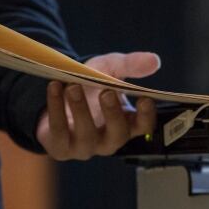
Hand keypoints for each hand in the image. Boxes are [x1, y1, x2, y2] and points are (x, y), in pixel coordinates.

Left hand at [36, 52, 159, 159]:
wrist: (57, 97)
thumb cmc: (91, 86)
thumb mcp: (110, 69)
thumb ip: (130, 65)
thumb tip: (154, 61)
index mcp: (127, 123)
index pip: (144, 126)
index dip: (146, 115)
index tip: (145, 98)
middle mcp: (109, 139)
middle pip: (118, 134)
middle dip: (113, 114)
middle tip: (107, 92)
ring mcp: (86, 147)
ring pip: (86, 135)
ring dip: (80, 109)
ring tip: (74, 87)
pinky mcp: (61, 148)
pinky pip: (59, 131)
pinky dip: (56, 108)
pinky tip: (54, 87)